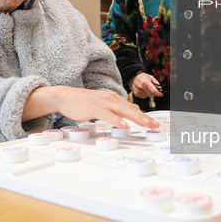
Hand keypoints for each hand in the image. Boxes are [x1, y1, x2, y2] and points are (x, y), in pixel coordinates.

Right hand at [23, 86, 158, 128]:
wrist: (65, 96)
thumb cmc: (83, 102)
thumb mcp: (104, 103)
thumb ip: (117, 107)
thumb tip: (132, 111)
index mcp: (114, 99)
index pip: (132, 108)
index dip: (144, 116)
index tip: (154, 123)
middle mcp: (110, 99)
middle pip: (131, 109)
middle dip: (144, 118)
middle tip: (155, 125)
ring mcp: (102, 103)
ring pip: (122, 111)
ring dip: (135, 118)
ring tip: (146, 124)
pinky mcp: (93, 108)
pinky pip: (107, 115)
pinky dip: (116, 120)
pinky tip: (124, 125)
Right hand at [128, 72, 163, 98]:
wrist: (132, 77)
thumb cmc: (141, 76)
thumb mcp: (150, 77)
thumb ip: (156, 82)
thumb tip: (160, 88)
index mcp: (146, 82)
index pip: (154, 91)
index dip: (158, 93)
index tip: (161, 94)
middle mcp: (142, 87)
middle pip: (151, 95)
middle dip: (154, 93)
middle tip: (153, 90)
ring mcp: (138, 91)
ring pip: (147, 96)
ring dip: (148, 94)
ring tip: (146, 88)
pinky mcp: (136, 94)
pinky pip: (143, 97)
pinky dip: (144, 94)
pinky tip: (143, 90)